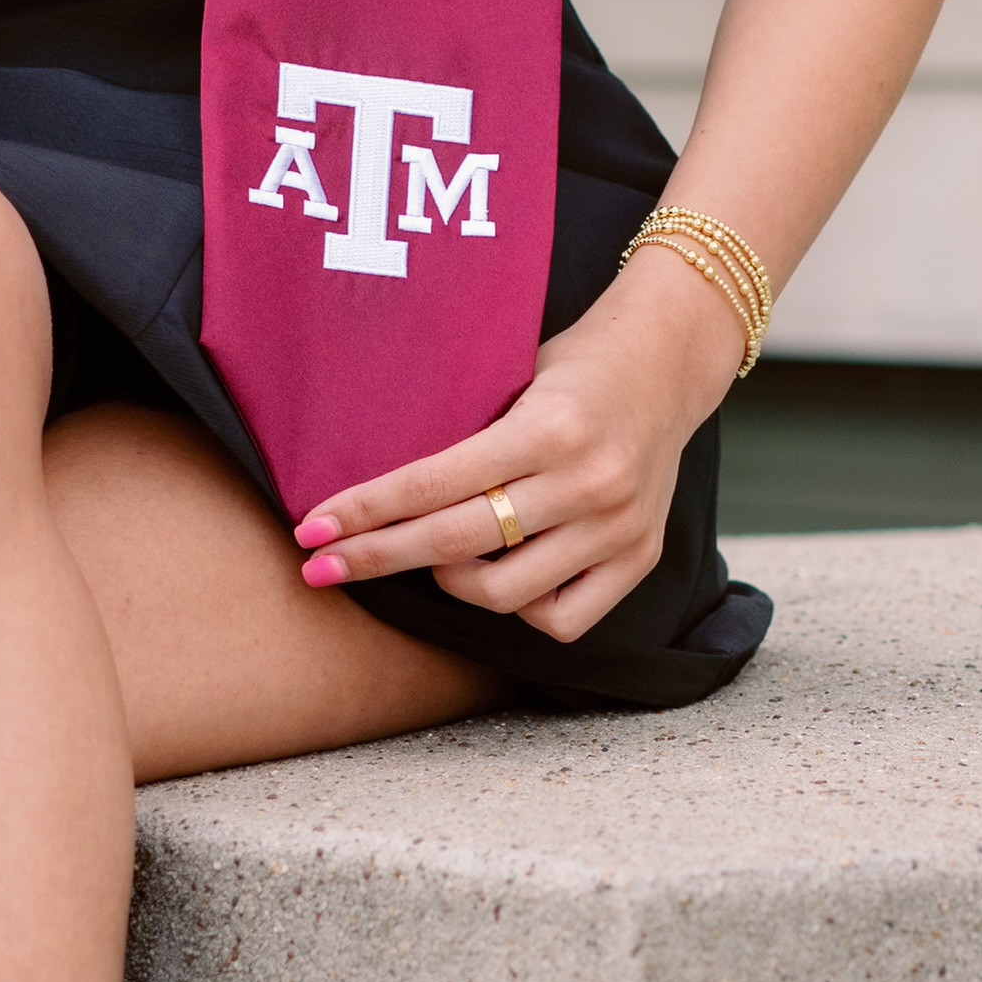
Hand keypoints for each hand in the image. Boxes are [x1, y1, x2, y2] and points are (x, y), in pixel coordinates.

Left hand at [294, 245, 748, 641]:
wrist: (669, 362)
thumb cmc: (574, 364)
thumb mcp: (514, 375)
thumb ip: (461, 432)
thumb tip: (372, 489)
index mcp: (549, 428)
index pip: (434, 483)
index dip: (366, 511)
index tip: (311, 530)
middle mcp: (586, 483)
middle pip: (454, 544)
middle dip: (377, 557)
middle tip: (322, 567)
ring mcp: (617, 527)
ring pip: (504, 592)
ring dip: (450, 582)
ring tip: (434, 556)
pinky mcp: (639, 557)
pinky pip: (563, 619)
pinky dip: (521, 607)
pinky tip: (502, 576)